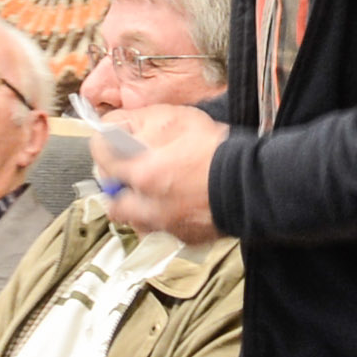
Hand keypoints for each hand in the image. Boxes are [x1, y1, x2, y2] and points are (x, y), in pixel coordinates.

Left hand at [92, 101, 226, 242]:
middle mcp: (148, 206)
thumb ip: (144, 122)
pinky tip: (179, 206)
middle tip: (128, 178)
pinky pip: (165, 232)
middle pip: (114, 205)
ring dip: (139, 209)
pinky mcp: (187, 237)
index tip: (108, 146)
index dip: (103, 150)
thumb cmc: (218, 150)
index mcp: (142, 174)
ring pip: (137, 223)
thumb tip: (121, 125)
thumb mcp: (178, 119)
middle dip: (118, 191)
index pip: (102, 162)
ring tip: (152, 196)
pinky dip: (166, 221)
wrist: (254, 183)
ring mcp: (167, 226)